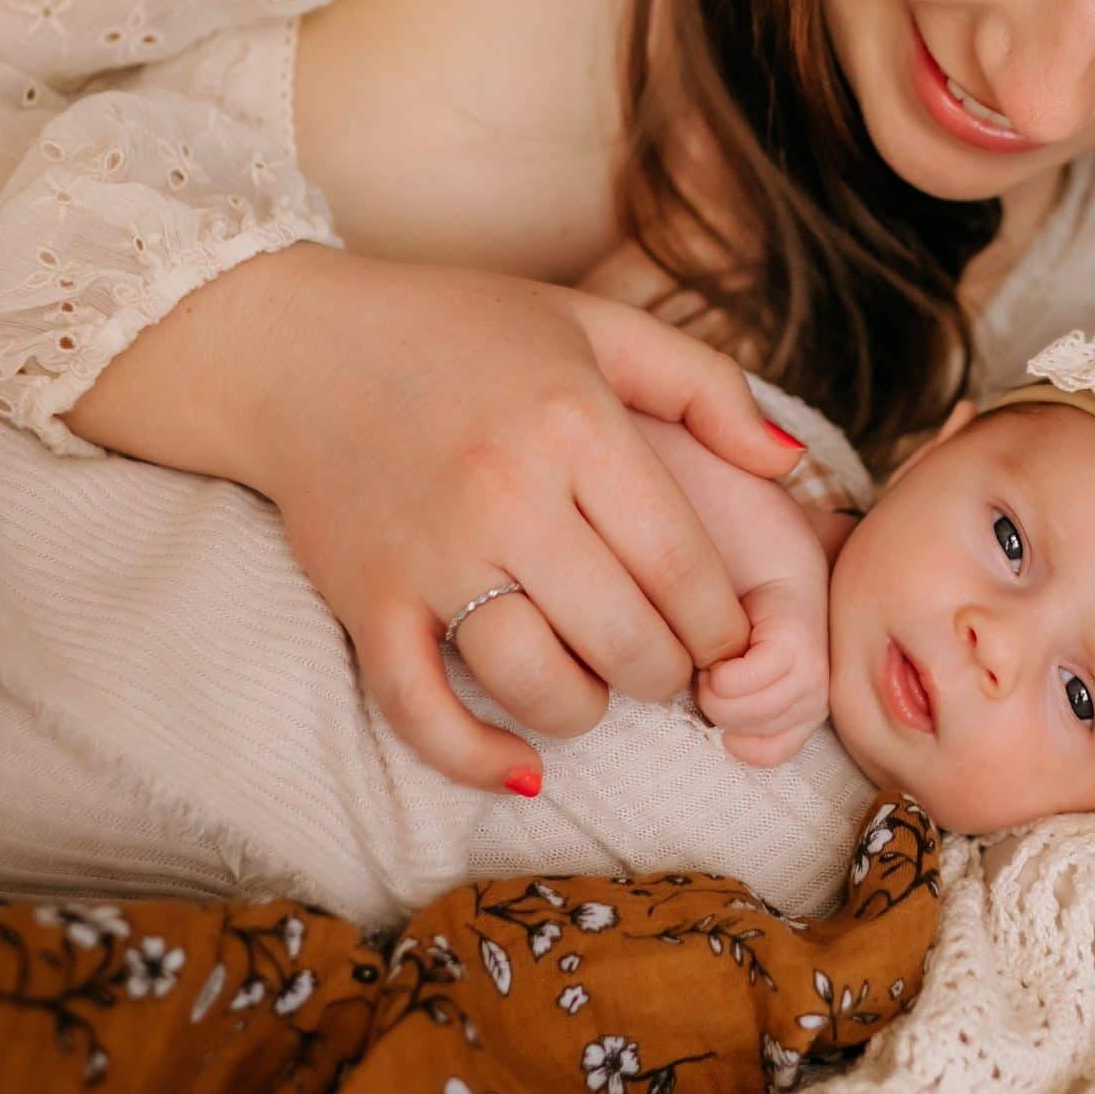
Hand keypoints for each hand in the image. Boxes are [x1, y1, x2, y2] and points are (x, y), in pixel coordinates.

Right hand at [73, 245, 803, 794]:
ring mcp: (430, 553)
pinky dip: (476, 758)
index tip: (722, 636)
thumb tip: (793, 465)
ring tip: (596, 688)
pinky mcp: (366, 600)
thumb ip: (708, 388)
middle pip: (625, 638)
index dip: (720, 625)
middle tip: (663, 662)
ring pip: (537, 684)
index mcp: (574, 422)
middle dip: (665, 673)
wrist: (301, 347)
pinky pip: (423, 713)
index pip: (683, 566)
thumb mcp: (597, 326)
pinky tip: (523, 767)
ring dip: (586, 711)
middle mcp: (506, 491)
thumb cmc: (465, 332)